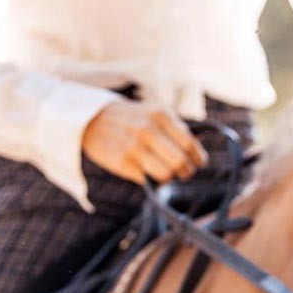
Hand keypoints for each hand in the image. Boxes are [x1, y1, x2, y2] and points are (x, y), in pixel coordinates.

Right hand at [81, 99, 206, 183]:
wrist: (92, 118)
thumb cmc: (131, 118)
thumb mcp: (154, 112)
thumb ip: (175, 128)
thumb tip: (196, 152)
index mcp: (161, 116)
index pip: (189, 143)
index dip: (198, 158)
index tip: (199, 163)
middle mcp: (148, 130)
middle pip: (180, 162)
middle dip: (185, 171)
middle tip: (184, 173)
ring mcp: (134, 147)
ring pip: (165, 174)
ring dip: (169, 178)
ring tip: (167, 174)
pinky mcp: (122, 163)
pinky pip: (147, 179)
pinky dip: (151, 179)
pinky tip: (148, 173)